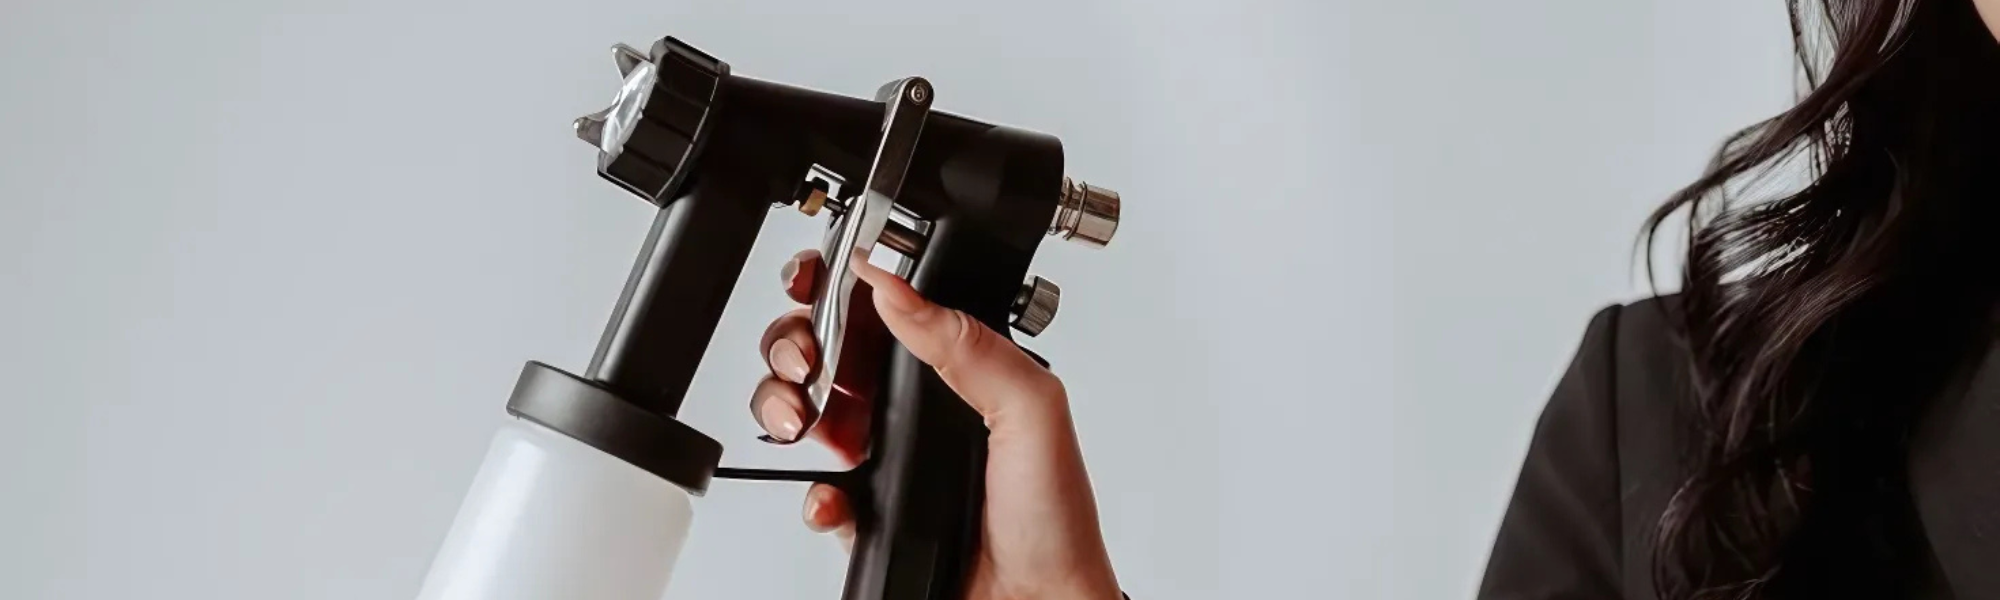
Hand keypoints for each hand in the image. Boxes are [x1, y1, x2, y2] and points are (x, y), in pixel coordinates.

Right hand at [749, 249, 1122, 599]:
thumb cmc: (1055, 518)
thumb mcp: (1031, 409)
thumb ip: (968, 342)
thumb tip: (898, 292)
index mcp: (955, 369)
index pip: (885, 309)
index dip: (840, 290)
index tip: (814, 285)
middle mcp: (916, 409)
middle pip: (826, 350)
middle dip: (795, 342)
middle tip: (805, 362)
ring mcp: (886, 460)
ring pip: (805, 412)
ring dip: (786, 405)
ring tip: (805, 422)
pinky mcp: (867, 515)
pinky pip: (813, 493)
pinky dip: (810, 493)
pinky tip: (835, 496)